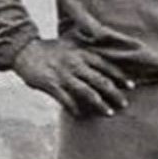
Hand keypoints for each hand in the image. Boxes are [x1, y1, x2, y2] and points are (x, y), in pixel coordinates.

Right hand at [13, 38, 133, 116]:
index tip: (131, 85)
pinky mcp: (51, 84)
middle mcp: (76, 63)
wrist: (26, 50)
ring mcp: (64, 75)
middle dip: (114, 93)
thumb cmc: (52, 48)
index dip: (119, 76)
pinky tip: (81, 115)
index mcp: (82, 53)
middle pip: (100, 80)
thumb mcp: (72, 43)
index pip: (106, 65)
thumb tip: (105, 53)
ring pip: (87, 92)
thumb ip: (87, 50)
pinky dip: (75, 108)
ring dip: (99, 104)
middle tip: (124, 103)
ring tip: (109, 112)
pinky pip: (66, 100)